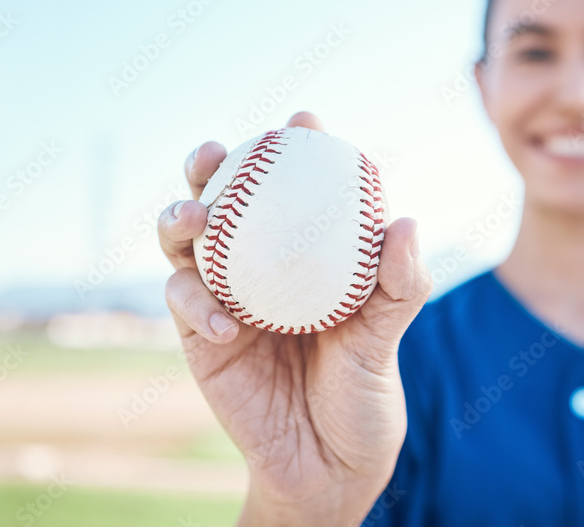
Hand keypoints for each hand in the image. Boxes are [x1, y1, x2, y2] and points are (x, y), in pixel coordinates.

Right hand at [158, 112, 432, 524]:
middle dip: (210, 163)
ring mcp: (224, 295)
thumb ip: (399, 284)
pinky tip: (226, 324)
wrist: (328, 464)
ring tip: (196, 218)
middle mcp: (260, 265)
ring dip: (180, 217)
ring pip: (184, 239)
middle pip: (221, 197)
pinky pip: (183, 302)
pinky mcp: (197, 334)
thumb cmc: (362, 393)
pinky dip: (196, 302)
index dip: (292, 146)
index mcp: (306, 255)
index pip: (293, 188)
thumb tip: (404, 222)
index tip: (302, 119)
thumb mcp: (385, 337)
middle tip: (219, 153)